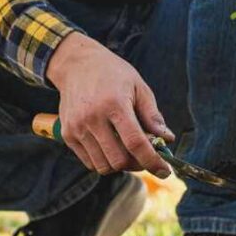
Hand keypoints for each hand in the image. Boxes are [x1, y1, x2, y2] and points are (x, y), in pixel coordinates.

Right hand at [46, 32, 173, 177]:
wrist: (76, 64)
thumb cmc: (113, 74)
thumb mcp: (138, 87)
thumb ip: (152, 115)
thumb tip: (167, 139)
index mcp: (114, 104)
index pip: (135, 143)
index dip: (152, 161)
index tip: (164, 171)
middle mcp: (92, 118)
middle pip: (119, 160)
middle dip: (137, 165)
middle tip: (145, 157)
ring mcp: (77, 128)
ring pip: (103, 166)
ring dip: (120, 165)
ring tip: (128, 151)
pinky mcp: (67, 135)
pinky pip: (89, 162)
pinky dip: (104, 161)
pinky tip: (111, 147)